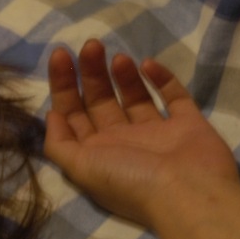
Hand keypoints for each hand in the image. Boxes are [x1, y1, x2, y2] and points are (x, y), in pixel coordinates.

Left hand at [43, 40, 239, 229]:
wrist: (189, 193)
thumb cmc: (130, 179)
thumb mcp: (80, 167)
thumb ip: (60, 143)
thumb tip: (50, 115)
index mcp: (96, 153)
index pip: (73, 114)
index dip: (63, 85)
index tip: (60, 55)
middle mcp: (123, 142)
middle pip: (100, 101)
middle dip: (91, 72)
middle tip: (90, 45)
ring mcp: (156, 133)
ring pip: (134, 96)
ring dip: (122, 74)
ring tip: (117, 56)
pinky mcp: (187, 124)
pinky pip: (173, 96)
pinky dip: (162, 78)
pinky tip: (148, 64)